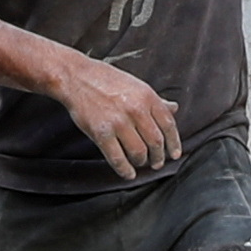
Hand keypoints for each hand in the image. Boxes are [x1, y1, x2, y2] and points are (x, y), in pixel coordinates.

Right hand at [59, 55, 182, 179]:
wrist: (76, 77)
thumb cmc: (106, 80)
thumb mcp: (136, 85)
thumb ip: (155, 100)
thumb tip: (174, 109)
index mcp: (147, 96)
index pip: (168, 125)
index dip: (174, 143)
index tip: (174, 154)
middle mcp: (136, 110)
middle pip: (156, 142)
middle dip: (158, 157)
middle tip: (157, 163)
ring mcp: (118, 122)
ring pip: (139, 152)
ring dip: (142, 162)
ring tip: (140, 163)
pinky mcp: (101, 133)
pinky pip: (118, 158)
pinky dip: (125, 170)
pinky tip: (128, 173)